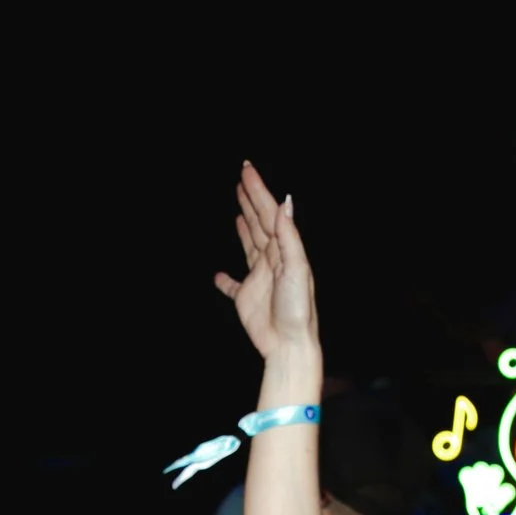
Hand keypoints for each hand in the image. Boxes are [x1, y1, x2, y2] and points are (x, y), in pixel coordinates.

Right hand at [214, 163, 318, 361]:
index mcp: (284, 250)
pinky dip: (225, 281)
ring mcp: (259, 279)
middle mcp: (272, 260)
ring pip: (249, 245)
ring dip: (244, 226)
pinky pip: (233, 286)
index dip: (258, 191)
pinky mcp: (246, 300)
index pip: (269, 213)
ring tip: (238, 209)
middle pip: (260, 223)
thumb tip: (284, 203)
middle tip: (242, 177)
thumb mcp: (296, 268)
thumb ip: (288, 237)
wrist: (289, 344)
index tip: (246, 170)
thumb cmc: (297, 308)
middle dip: (251, 199)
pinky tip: (218, 275)